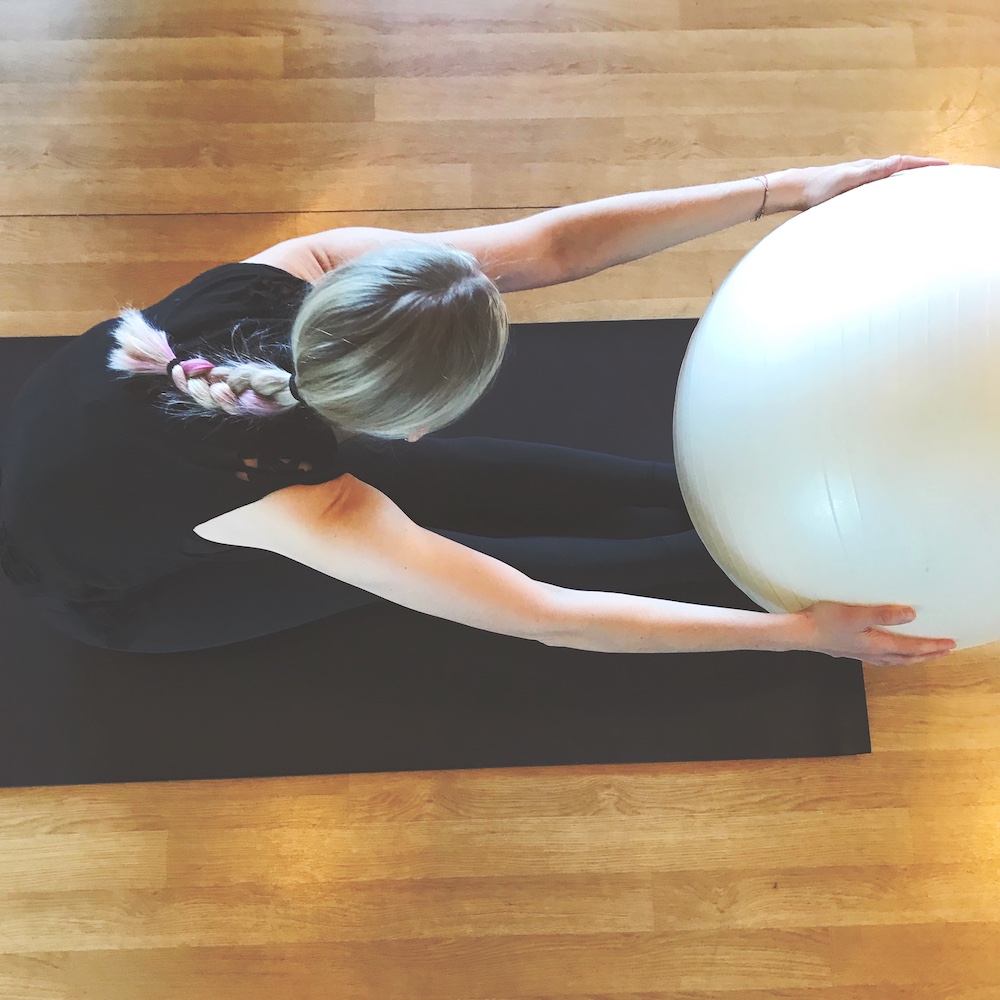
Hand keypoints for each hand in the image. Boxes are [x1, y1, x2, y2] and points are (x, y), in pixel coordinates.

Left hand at [771, 155, 950, 212]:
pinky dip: (889, 188)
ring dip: (906, 178)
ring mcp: (858, 179)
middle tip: (941, 173)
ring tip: (923, 184)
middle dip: (921, 169)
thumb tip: (897, 161)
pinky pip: (877, 187)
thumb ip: (872, 172)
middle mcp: (866, 171)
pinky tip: (889, 197)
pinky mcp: (849, 190)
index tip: (945, 165)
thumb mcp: (847, 179)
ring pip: (889, 177)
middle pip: (900, 167)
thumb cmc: (818, 187)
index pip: (903, 162)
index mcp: (869, 167)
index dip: (925, 164)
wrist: (795, 190)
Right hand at [797, 600, 955, 665]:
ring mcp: (861, 654)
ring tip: (924, 656)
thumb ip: (883, 614)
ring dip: (912, 658)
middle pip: (906, 657)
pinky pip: (882, 658)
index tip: (951, 644)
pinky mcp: (851, 650)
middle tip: (945, 652)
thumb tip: (911, 614)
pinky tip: (889, 654)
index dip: (932, 646)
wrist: (800, 633)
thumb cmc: (825, 621)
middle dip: (927, 655)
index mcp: (876, 644)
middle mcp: (872, 653)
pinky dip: (895, 657)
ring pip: (895, 660)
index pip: (911, 647)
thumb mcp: (856, 614)